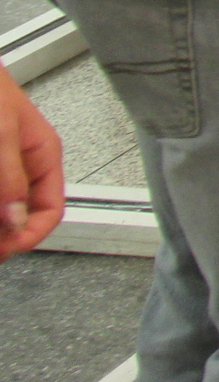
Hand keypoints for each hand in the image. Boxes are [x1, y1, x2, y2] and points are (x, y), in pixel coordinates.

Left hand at [0, 65, 63, 260]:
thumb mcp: (1, 132)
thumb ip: (9, 176)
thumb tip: (16, 220)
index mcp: (43, 157)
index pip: (51, 210)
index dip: (29, 235)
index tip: (4, 249)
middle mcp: (25, 166)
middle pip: (23, 215)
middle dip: (5, 234)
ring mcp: (4, 169)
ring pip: (4, 209)